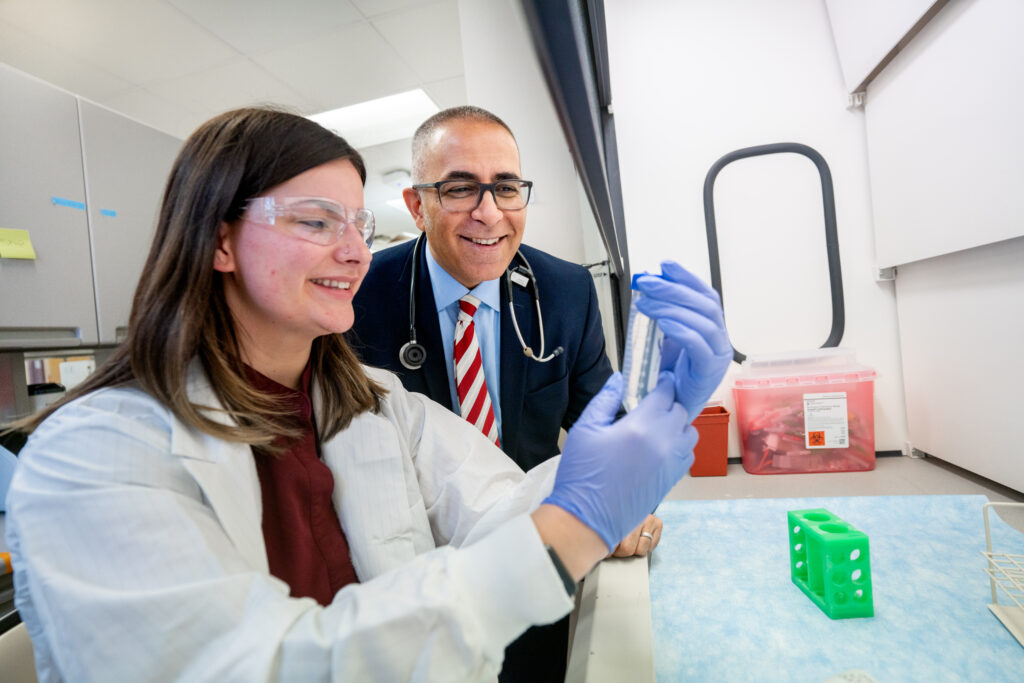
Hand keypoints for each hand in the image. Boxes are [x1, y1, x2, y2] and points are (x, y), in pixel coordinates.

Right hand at [544, 372, 696, 551]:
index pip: (665, 395)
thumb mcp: (585, 429)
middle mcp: (663, 443)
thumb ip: (605, 399)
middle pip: (680, 412)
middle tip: (654, 404)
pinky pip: (688, 455)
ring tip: (659, 426)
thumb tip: (619, 380)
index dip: (663, 384)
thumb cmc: (582, 474)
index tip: (659, 381)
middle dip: (669, 404)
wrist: (587, 518)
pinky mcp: (672, 480)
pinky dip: (680, 446)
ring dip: (678, 425)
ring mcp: (671, 463)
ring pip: (689, 433)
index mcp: (641, 426)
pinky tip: (661, 447)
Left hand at [634, 261, 732, 421]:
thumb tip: (651, 285)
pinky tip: (662, 322)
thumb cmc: (672, 373)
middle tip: (646, 282)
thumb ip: (666, 314)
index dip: (687, 277)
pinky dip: (680, 329)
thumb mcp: (669, 338)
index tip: (665, 265)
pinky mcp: (710, 371)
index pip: (705, 294)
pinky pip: (699, 345)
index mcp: (714, 327)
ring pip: (702, 321)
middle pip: (704, 304)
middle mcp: (721, 338)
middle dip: (673, 289)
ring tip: (646, 302)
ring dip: (671, 307)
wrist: (674, 407)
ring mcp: (719, 355)